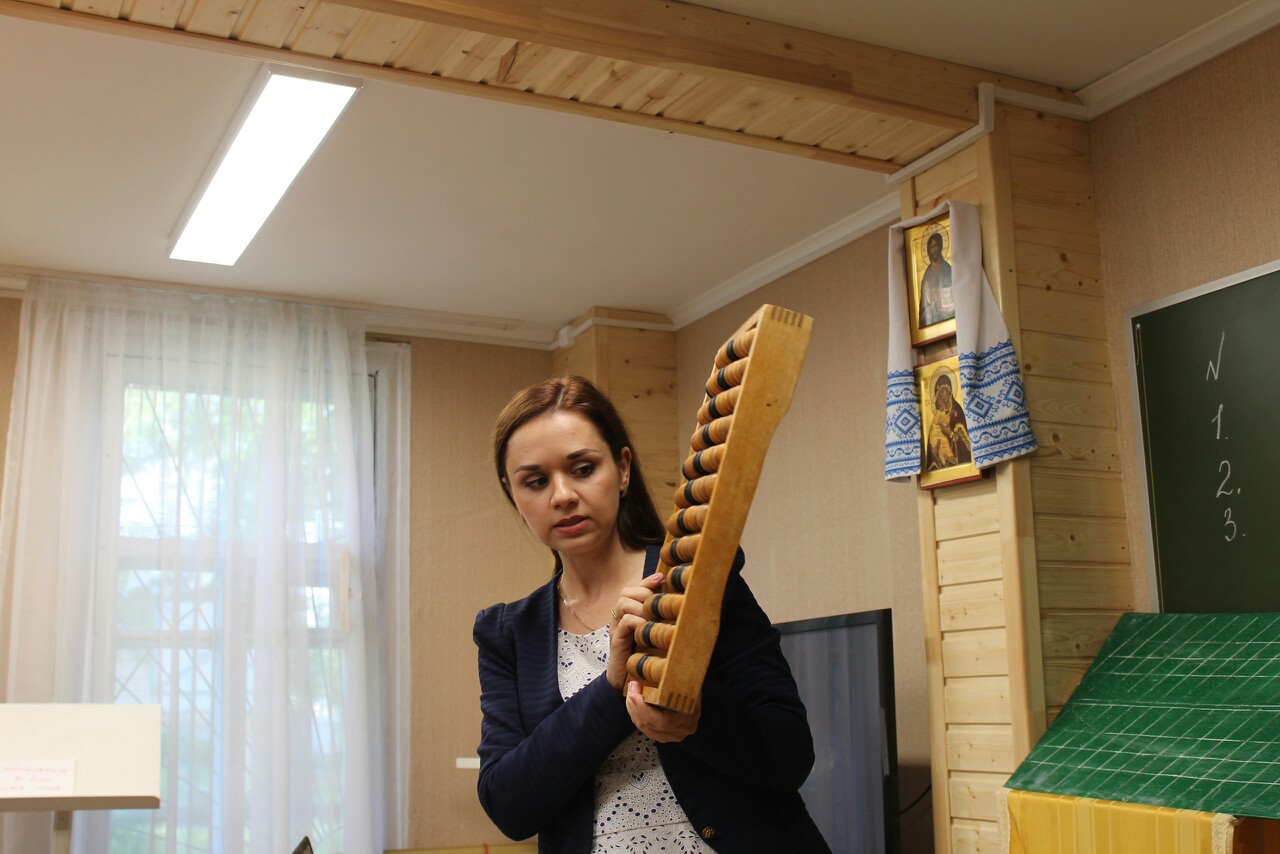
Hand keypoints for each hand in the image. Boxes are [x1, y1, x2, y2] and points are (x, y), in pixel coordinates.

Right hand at [605, 573, 663, 693]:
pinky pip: (625, 621)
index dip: (646, 581)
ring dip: (640, 606)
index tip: (662, 577)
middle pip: (626, 592)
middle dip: (643, 592)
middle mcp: (620, 618)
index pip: (634, 588)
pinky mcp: (617, 641)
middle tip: (657, 604)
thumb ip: (660, 619)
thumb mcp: (653, 634)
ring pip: (623, 602)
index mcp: (629, 614)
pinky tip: (647, 628)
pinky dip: (637, 621)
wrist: (627, 682)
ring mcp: (617, 628)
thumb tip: (678, 603)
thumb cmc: (644, 657)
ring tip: (652, 617)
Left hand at [625, 680, 699, 742]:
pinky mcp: (666, 736)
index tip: (634, 689)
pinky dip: (637, 716)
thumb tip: (662, 659)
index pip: (662, 721)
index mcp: (689, 715)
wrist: (696, 691)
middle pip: (650, 724)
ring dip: (633, 710)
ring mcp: (674, 734)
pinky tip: (635, 704)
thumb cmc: (692, 681)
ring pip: (645, 727)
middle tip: (631, 687)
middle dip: (634, 705)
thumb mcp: (687, 676)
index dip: (642, 707)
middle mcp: (683, 728)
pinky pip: (646, 729)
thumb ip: (675, 673)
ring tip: (631, 693)